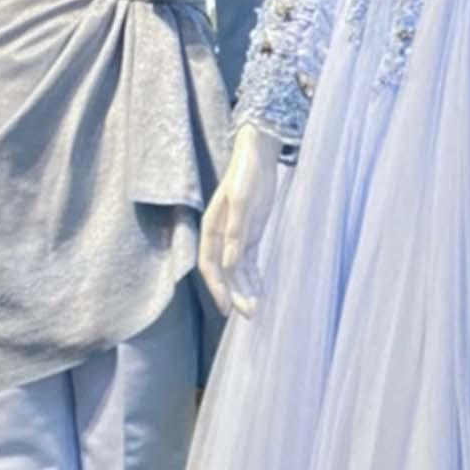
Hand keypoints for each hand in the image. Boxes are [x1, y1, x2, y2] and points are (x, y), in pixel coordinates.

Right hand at [199, 122, 279, 318]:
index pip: (210, 265)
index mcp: (212, 228)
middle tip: (248, 314)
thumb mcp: (242, 201)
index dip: (217, 288)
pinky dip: (254, 277)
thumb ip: (236, 232)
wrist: (258, 155)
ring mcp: (236, 236)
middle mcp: (221, 236)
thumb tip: (230, 263)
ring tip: (255, 310)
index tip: (227, 308)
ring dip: (245, 290)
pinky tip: (260, 292)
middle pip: (225, 273)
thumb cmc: (246, 174)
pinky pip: (250, 262)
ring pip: (238, 270)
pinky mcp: (250, 234)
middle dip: (235, 294)